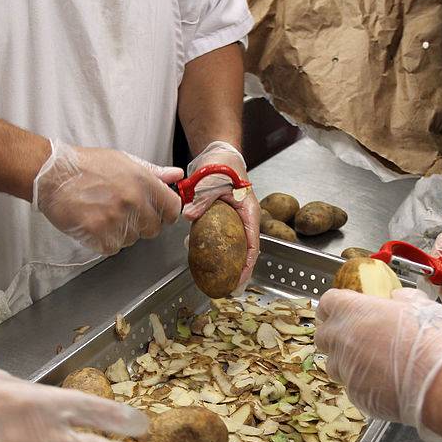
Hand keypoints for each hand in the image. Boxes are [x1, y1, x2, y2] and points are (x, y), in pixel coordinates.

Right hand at [33, 140, 184, 255]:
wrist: (53, 175)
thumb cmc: (86, 166)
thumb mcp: (123, 160)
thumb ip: (153, 172)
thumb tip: (176, 175)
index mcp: (143, 181)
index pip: (173, 208)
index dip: (166, 213)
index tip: (157, 214)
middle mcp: (134, 201)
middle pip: (153, 229)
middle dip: (142, 224)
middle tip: (122, 213)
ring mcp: (117, 220)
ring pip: (132, 240)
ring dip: (121, 232)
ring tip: (103, 214)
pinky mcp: (100, 235)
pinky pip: (113, 248)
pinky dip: (104, 241)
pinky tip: (94, 224)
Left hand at [181, 141, 260, 285]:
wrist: (219, 154)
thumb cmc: (223, 165)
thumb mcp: (212, 181)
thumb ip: (202, 199)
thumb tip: (189, 216)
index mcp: (249, 213)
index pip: (252, 245)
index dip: (247, 265)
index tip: (239, 280)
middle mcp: (244, 219)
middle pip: (245, 250)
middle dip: (238, 270)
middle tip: (228, 287)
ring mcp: (234, 220)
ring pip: (233, 246)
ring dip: (226, 262)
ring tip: (217, 279)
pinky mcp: (223, 218)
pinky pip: (221, 238)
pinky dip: (214, 249)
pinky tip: (203, 258)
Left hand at [316, 288, 441, 429]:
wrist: (439, 378)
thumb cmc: (429, 337)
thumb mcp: (418, 304)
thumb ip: (400, 299)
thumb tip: (397, 299)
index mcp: (351, 311)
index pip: (326, 304)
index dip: (335, 307)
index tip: (344, 309)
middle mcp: (341, 339)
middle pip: (322, 335)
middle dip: (335, 336)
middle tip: (356, 336)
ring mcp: (345, 369)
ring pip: (333, 364)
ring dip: (346, 361)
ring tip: (372, 362)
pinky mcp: (354, 394)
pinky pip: (351, 386)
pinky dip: (363, 383)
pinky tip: (384, 381)